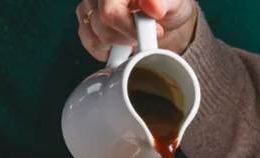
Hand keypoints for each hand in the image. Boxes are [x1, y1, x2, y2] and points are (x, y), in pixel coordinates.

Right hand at [77, 0, 196, 60]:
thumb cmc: (167, 4)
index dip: (130, 28)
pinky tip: (121, 45)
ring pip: (94, 36)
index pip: (110, 11)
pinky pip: (89, 42)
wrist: (162, 14)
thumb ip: (162, 3)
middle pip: (101, 25)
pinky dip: (107, 50)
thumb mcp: (173, 2)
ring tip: (135, 37)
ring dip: (118, 45)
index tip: (155, 32)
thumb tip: (153, 8)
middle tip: (147, 35)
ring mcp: (89, 5)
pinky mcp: (86, 20)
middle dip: (127, 38)